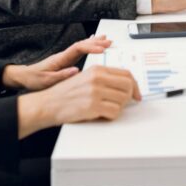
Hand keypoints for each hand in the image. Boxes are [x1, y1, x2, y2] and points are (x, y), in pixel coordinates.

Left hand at [2, 35, 111, 90]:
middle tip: (109, 42)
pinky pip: (80, 51)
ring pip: (82, 46)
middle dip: (96, 43)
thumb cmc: (34, 79)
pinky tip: (94, 44)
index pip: (78, 48)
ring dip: (94, 43)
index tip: (102, 49)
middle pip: (82, 44)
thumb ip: (61, 76)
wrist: (24, 77)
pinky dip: (88, 47)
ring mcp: (65, 57)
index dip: (91, 47)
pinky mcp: (65, 61)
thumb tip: (76, 70)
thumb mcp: (46, 81)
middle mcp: (64, 55)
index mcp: (60, 59)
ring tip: (106, 40)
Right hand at [18, 65, 140, 135]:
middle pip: (128, 86)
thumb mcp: (86, 78)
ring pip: (123, 100)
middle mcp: (97, 78)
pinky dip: (111, 116)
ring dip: (118, 107)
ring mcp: (95, 92)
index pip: (126, 74)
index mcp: (97, 69)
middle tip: (123, 104)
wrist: (48, 104)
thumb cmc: (66, 94)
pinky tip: (102, 114)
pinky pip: (114, 112)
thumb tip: (125, 85)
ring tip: (106, 108)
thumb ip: (104, 78)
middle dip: (129, 97)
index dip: (135, 85)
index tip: (137, 94)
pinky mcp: (92, 106)